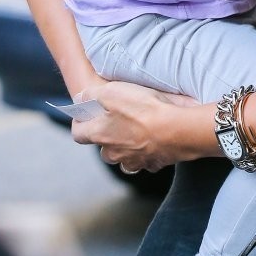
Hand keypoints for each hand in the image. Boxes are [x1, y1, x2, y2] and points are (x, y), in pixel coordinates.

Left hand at [70, 81, 200, 172]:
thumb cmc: (144, 109)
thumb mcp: (113, 91)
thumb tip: (80, 99)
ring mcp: (133, 161)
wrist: (177, 130)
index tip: (86, 115)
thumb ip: (91, 95)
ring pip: (123, 157)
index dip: (80, 123)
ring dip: (127, 147)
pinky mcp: (152, 164)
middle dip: (108, 136)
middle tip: (119, 120)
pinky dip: (148, 153)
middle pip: (103, 148)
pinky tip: (156, 139)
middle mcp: (113, 153)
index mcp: (99, 135)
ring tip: (139, 131)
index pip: (78, 134)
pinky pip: (145, 160)